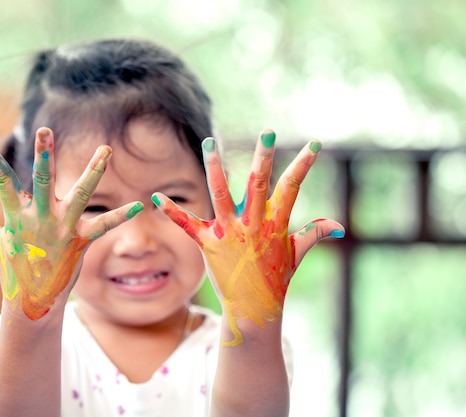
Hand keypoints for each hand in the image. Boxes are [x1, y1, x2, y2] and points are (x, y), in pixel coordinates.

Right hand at [0, 128, 142, 319]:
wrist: (33, 304)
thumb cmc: (13, 270)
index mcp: (17, 217)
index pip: (0, 184)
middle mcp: (40, 219)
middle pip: (41, 181)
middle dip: (43, 155)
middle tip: (45, 129)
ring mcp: (61, 230)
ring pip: (80, 195)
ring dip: (93, 172)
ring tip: (107, 150)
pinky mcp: (80, 241)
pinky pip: (103, 225)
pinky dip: (120, 216)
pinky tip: (138, 205)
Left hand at [153, 129, 343, 345]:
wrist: (253, 310)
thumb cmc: (276, 281)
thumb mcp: (296, 255)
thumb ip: (315, 233)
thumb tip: (338, 225)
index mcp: (275, 224)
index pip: (293, 188)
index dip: (304, 165)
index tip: (315, 143)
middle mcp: (252, 225)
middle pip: (258, 184)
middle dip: (263, 158)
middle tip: (267, 132)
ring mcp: (229, 233)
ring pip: (220, 194)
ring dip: (214, 168)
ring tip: (209, 142)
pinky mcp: (208, 244)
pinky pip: (187, 224)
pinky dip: (171, 211)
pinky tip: (155, 196)